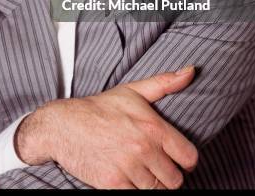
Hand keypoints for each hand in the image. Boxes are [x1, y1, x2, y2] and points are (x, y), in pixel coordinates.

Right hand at [14, 66, 197, 188]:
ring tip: (140, 170)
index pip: (189, 157)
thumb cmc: (100, 108)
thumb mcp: (132, 91)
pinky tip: (128, 178)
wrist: (63, 125)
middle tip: (156, 166)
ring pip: (157, 191)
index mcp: (152, 126)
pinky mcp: (113, 184)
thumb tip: (191, 71)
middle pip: (175, 180)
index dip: (186, 160)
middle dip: (167, 174)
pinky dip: (135, 190)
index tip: (178, 160)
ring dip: (151, 184)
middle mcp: (143, 148)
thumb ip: (164, 83)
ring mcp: (128, 168)